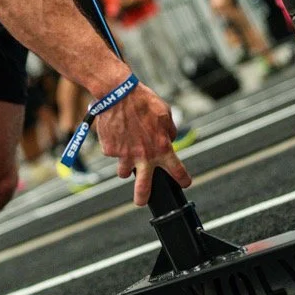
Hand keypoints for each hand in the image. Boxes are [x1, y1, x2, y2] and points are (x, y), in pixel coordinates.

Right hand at [95, 83, 191, 205]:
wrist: (117, 93)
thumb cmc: (142, 100)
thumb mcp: (165, 113)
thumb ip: (169, 131)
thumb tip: (169, 139)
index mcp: (161, 147)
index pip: (177, 170)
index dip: (183, 179)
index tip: (185, 182)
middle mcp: (144, 156)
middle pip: (144, 187)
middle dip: (143, 197)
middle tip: (141, 201)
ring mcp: (124, 155)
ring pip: (123, 171)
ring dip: (125, 165)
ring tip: (126, 152)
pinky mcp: (110, 150)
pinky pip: (112, 152)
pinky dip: (114, 146)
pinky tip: (116, 132)